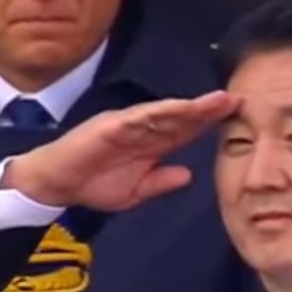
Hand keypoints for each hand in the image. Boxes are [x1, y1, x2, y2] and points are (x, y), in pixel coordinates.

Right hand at [2, 92, 238, 209]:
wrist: (56, 185)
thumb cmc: (94, 184)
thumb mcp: (137, 191)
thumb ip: (161, 182)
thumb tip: (189, 175)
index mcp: (151, 144)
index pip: (185, 131)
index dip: (209, 124)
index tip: (235, 117)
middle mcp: (143, 129)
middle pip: (181, 117)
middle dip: (207, 110)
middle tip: (234, 100)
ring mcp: (127, 124)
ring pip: (164, 113)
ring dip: (190, 107)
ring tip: (214, 101)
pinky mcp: (110, 126)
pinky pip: (138, 118)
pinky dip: (158, 112)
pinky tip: (179, 109)